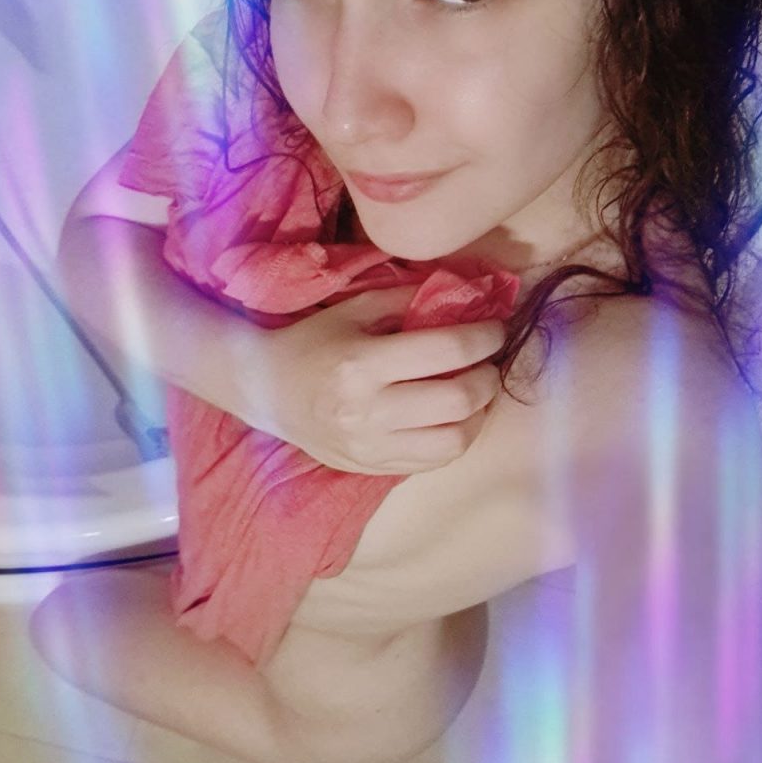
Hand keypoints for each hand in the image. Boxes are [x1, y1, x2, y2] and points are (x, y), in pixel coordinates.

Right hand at [242, 285, 506, 473]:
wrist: (266, 391)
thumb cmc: (313, 342)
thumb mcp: (356, 308)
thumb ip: (410, 299)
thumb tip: (467, 295)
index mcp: (362, 363)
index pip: (447, 349)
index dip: (485, 337)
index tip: (495, 329)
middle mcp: (367, 411)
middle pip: (458, 400)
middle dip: (488, 377)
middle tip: (489, 362)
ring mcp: (370, 447)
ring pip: (454, 441)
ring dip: (479, 415)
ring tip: (476, 394)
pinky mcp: (372, 468)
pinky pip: (434, 462)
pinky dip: (456, 438)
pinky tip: (454, 418)